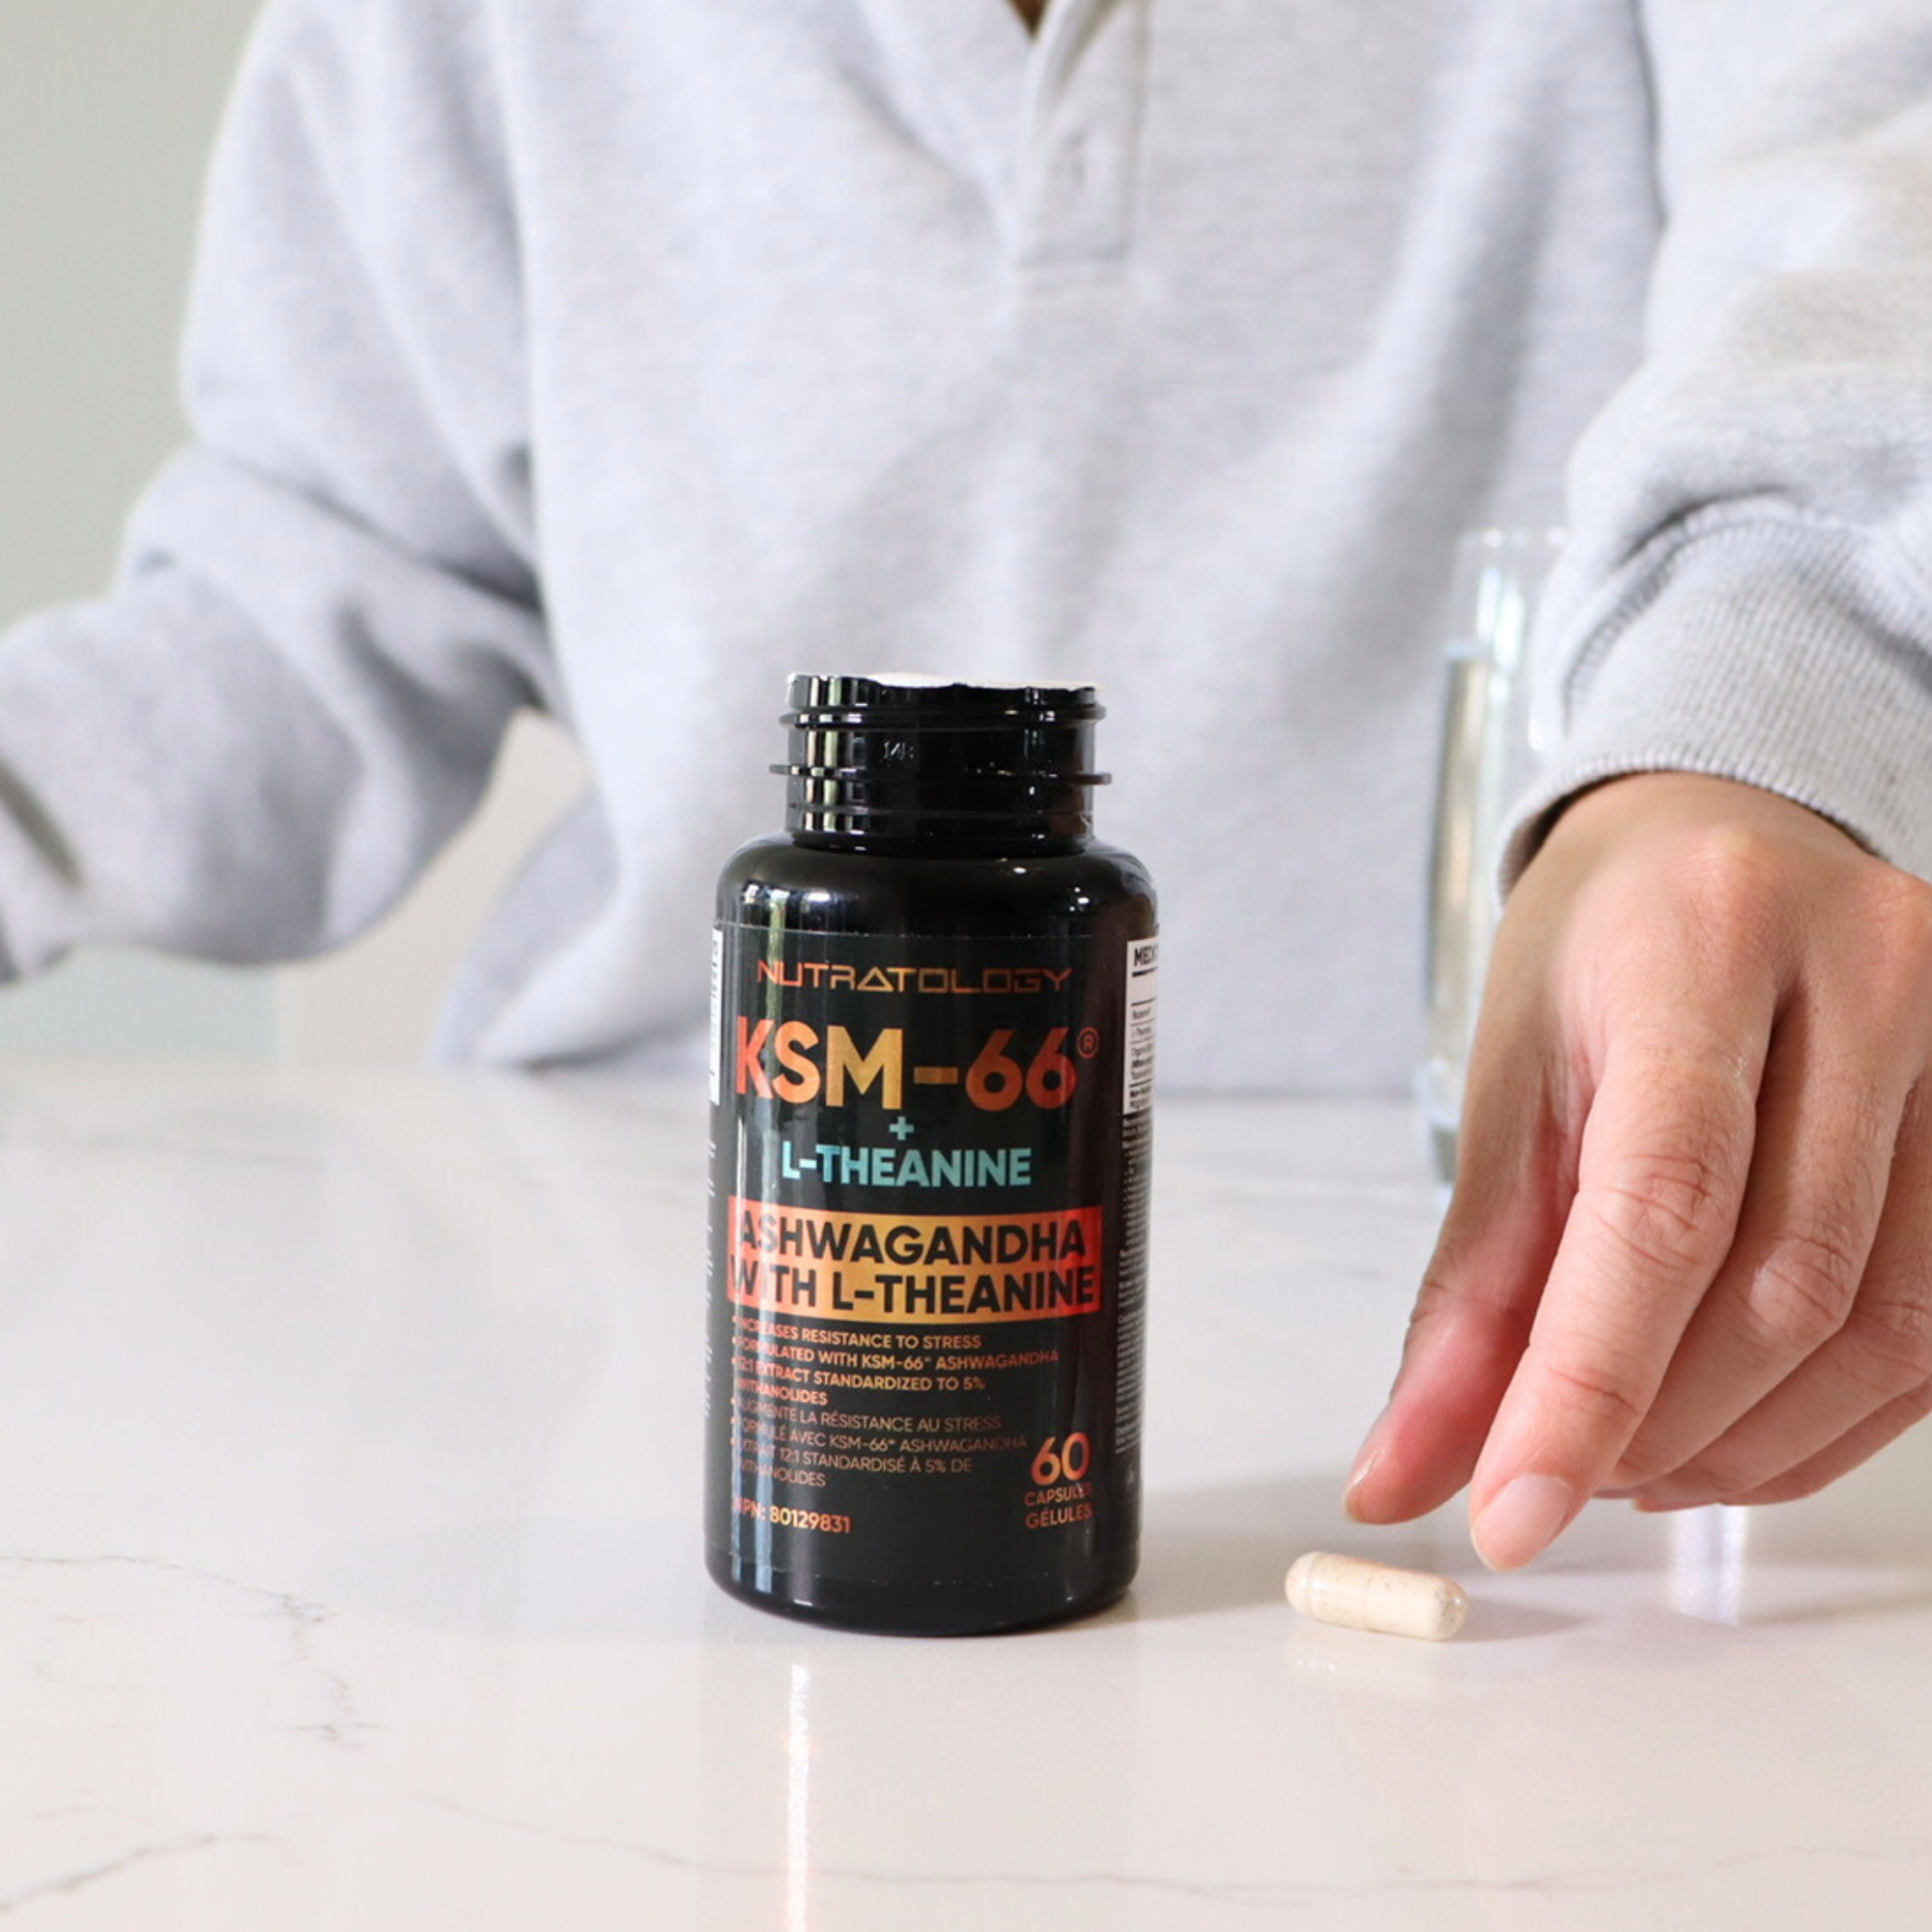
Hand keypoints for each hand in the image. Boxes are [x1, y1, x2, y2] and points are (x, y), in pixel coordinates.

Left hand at [1347, 772, 1931, 1566]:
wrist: (1725, 844)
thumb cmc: (1606, 952)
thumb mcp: (1511, 1086)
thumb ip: (1469, 1290)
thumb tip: (1405, 1473)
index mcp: (1703, 945)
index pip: (1661, 1205)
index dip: (1584, 1387)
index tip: (1507, 1513)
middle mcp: (1869, 976)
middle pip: (1784, 1283)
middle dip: (1659, 1427)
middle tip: (1556, 1474)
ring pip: (1887, 1326)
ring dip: (1749, 1447)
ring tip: (1638, 1463)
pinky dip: (1830, 1421)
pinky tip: (1737, 1432)